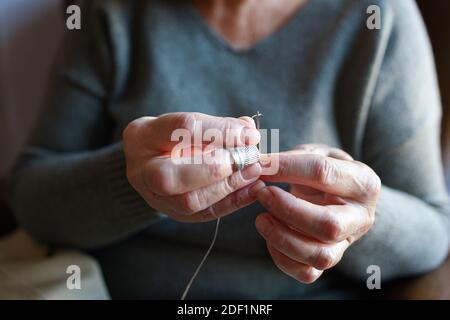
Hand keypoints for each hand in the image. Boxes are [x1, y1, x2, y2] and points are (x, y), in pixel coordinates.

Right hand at [123, 112, 264, 222]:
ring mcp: (154, 197)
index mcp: (142, 135)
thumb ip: (217, 125)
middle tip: (246, 158)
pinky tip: (252, 189)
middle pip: (168, 177)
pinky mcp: (173, 214)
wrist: (153, 159)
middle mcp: (141, 170)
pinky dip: (232, 202)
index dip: (217, 131)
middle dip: (212, 168)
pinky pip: (204, 214)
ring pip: (188, 201)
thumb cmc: (173, 136)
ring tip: (254, 171)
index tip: (247, 133)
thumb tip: (247, 130)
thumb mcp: (189, 122)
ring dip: (228, 186)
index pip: (179, 129)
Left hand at [255, 144, 380, 282]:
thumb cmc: (325, 171)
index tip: (260, 165)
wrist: (338, 194)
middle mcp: (361, 216)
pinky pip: (307, 273)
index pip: (322, 173)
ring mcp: (347, 242)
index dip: (286, 168)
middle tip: (262, 194)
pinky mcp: (331, 259)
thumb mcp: (316, 153)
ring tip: (261, 218)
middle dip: (287, 210)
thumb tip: (260, 165)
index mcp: (363, 182)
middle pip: (328, 225)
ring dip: (282, 237)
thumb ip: (292, 158)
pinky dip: (282, 258)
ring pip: (319, 255)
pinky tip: (271, 237)